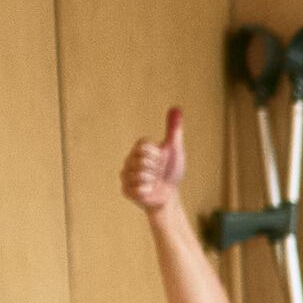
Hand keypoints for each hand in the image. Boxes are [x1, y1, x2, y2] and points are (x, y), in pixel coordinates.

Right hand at [123, 106, 189, 221]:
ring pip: (139, 174)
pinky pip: (137, 188)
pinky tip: (148, 191)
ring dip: (152, 179)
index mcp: (138, 149)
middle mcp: (129, 160)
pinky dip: (147, 190)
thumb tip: (177, 108)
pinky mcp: (126, 190)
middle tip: (158, 172)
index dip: (157, 154)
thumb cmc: (171, 171)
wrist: (170, 194)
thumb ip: (174, 129)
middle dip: (156, 168)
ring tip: (153, 181)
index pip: (143, 146)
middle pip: (142, 160)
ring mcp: (125, 175)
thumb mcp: (174, 148)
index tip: (161, 159)